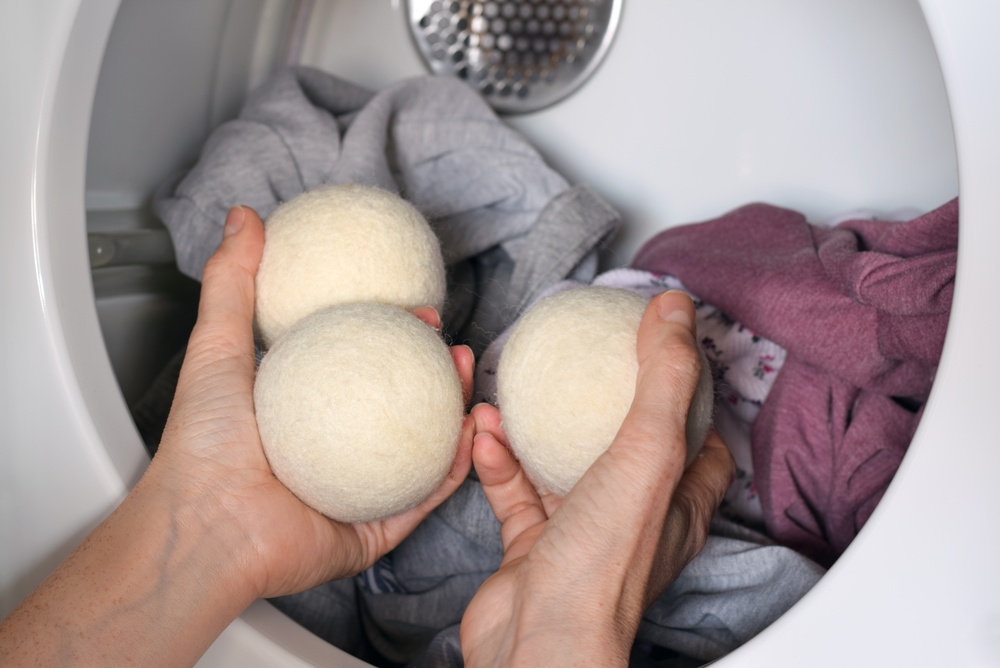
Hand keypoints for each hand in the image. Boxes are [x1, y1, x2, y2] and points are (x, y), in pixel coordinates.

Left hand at [0, 206, 474, 665]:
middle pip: (400, 404)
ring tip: (469, 377)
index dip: (394, 334)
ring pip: (424, 448)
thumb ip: (233, 282)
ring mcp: (358, 490)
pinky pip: (424, 497)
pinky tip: (471, 433)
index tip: (416, 309)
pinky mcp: (374, 529)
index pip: (360, 363)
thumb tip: (244, 219)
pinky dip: (454, 467)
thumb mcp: (216, 347)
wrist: (206, 527)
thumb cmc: (203, 447)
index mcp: (302, 410)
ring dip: (456, 412)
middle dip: (436, 371)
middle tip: (453, 344)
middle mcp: (333, 448)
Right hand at [460, 290, 734, 666]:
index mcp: (679, 502)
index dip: (690, 395)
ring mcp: (583, 533)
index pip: (701, 440)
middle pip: (629, 447)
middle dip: (604, 402)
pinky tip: (482, 431)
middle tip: (583, 359)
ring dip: (537, 427)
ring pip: (562, 465)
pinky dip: (499, 460)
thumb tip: (675, 308)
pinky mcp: (534, 548)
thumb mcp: (647, 452)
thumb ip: (662, 379)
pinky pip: (516, 492)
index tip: (661, 351)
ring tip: (515, 388)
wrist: (538, 640)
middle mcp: (636, 518)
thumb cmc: (603, 563)